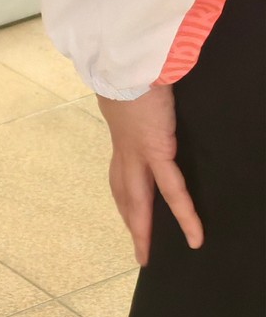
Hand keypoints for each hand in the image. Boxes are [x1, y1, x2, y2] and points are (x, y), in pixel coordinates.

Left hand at [98, 84, 203, 265]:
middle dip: (130, 222)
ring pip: (139, 200)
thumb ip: (139, 105)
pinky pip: (171, 190)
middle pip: (125, 193)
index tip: (127, 215)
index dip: (123, 197)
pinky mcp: (155, 151)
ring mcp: (137, 153)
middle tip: (138, 250)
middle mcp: (125, 148)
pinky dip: (184, 214)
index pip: (120, 174)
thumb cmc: (133, 71)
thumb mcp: (132, 92)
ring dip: (142, 229)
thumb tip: (149, 104)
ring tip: (147, 254)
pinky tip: (195, 236)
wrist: (126, 62)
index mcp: (121, 135)